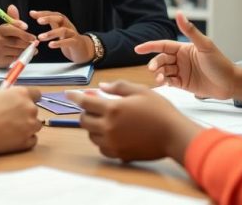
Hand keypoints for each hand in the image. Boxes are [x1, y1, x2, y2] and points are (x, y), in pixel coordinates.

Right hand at [0, 4, 38, 67]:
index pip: (11, 28)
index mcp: (1, 30)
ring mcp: (0, 51)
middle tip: (35, 41)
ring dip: (27, 50)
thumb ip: (13, 18)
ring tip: (33, 48)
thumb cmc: (4, 37)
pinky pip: (16, 58)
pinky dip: (22, 56)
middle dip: (28, 41)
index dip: (19, 26)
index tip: (26, 27)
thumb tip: (12, 6)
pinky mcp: (2, 60)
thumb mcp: (7, 27)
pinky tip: (26, 54)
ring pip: (18, 50)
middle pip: (17, 41)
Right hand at [0, 83, 42, 154]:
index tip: (21, 101)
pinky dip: (26, 139)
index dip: (29, 97)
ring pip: (35, 125)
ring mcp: (30, 126)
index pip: (36, 93)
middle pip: (34, 110)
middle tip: (10, 116)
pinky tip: (14, 138)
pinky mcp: (26, 142)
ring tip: (12, 128)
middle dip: (25, 112)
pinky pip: (32, 140)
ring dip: (27, 125)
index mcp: (22, 94)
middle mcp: (30, 109)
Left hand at [30, 10, 94, 63]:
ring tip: (40, 37)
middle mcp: (68, 26)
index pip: (53, 14)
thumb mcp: (59, 29)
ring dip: (51, 33)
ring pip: (63, 30)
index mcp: (63, 22)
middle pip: (60, 18)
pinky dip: (59, 43)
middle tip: (38, 21)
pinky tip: (51, 45)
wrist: (83, 50)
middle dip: (49, 18)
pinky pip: (68, 42)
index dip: (43, 13)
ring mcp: (73, 34)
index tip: (32, 13)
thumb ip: (49, 22)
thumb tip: (35, 15)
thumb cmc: (68, 39)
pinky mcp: (76, 43)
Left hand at [67, 81, 202, 162]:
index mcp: (112, 109)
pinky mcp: (118, 154)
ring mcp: (112, 143)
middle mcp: (108, 127)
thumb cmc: (160, 110)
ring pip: (91, 135)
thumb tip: (101, 87)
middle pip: (84, 120)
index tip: (68, 93)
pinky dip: (102, 139)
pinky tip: (113, 133)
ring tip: (107, 119)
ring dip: (94, 126)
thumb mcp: (141, 91)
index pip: (85, 102)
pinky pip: (101, 147)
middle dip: (86, 112)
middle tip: (96, 106)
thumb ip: (118, 87)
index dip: (75, 96)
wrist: (173, 135)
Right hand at [135, 11, 236, 99]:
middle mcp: (180, 59)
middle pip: (161, 59)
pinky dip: (164, 82)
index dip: (149, 46)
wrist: (230, 83)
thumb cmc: (220, 62)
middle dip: (155, 63)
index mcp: (183, 48)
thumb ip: (190, 30)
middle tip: (153, 69)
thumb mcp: (205, 45)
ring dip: (159, 74)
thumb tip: (179, 12)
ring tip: (160, 79)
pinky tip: (164, 83)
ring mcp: (181, 72)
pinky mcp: (183, 84)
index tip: (137, 49)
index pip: (162, 45)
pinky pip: (169, 82)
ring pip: (163, 71)